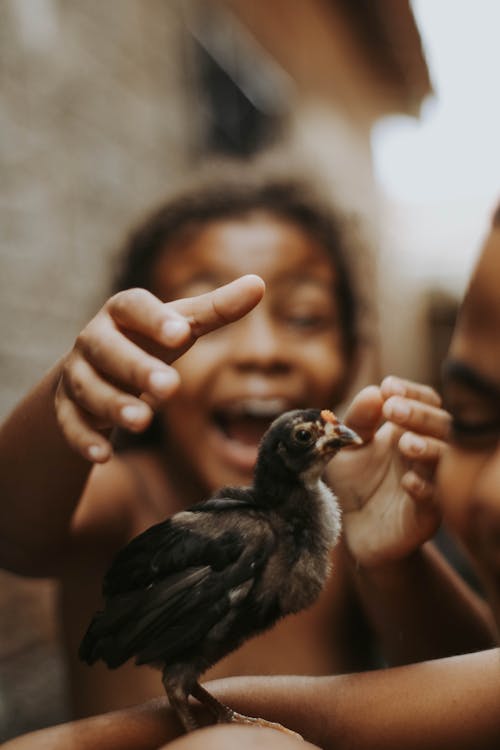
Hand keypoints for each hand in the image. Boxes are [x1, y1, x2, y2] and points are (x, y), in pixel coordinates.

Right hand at [55, 275, 264, 462]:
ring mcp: (78, 374)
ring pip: (88, 388)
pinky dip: (85, 439)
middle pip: (108, 350)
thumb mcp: (180, 326)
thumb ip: (216, 308)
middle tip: (170, 387)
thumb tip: (258, 284)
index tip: (181, 334)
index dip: (155, 319)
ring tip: (143, 421)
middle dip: (136, 368)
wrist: (98, 369)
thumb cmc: (149, 342)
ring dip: (114, 405)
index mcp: (123, 312)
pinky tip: (104, 455)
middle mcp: (94, 339)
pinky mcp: (68, 408)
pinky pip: (71, 423)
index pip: (134, 307)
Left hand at [326, 376, 449, 566]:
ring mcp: (431, 482)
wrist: (353, 530)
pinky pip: (435, 500)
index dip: (412, 392)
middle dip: (419, 415)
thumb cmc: (355, 482)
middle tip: (393, 410)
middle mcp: (427, 452)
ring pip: (445, 461)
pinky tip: (408, 482)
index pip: (426, 402)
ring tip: (405, 443)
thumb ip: (357, 421)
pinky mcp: (427, 515)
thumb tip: (374, 392)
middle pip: (441, 425)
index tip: (388, 387)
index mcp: (410, 429)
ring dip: (428, 448)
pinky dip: (424, 488)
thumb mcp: (347, 447)